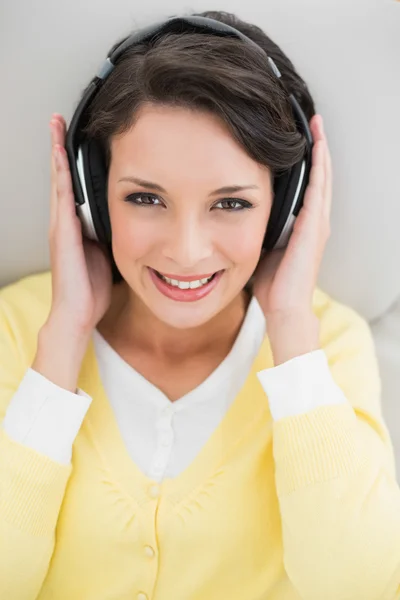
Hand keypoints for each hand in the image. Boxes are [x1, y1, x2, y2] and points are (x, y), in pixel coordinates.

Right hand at [46, 113, 112, 337]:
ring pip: (59, 180)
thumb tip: (132, 221)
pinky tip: (60, 156)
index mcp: (77, 226)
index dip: (72, 162)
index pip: (74, 185)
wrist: (78, 313)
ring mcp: (61, 226)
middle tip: (58, 120)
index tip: (74, 138)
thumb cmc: (91, 288)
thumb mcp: (106, 254)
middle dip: (60, 147)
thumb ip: (111, 235)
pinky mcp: (62, 233)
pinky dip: (61, 174)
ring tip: (55, 127)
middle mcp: (65, 222)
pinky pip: (63, 197)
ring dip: (57, 153)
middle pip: (62, 176)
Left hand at [253, 114, 331, 320]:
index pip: (308, 185)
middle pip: (319, 175)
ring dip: (320, 150)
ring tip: (316, 124)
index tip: (298, 137)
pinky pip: (318, 189)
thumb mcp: (264, 248)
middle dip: (316, 146)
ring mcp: (317, 223)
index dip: (307, 160)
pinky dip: (318, 167)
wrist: (284, 308)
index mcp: (303, 225)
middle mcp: (315, 220)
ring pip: (322, 177)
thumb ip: (261, 228)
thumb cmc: (274, 284)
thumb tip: (240, 214)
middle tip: (312, 119)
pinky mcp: (314, 227)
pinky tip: (315, 148)